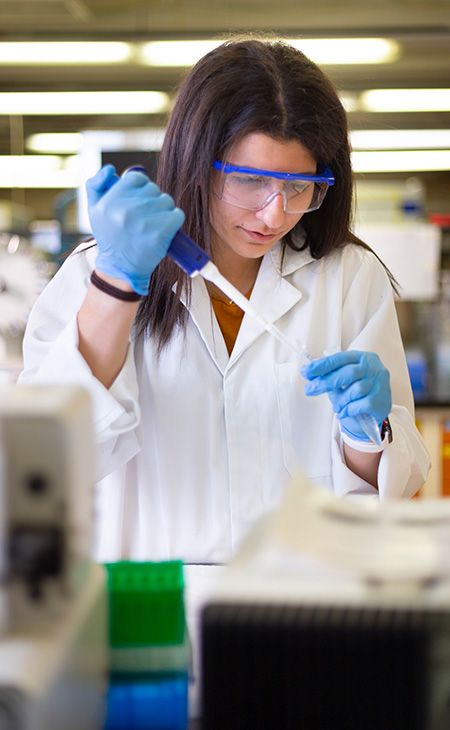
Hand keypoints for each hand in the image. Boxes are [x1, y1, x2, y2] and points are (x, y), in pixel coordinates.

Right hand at [86, 165, 184, 294]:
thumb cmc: (110, 237)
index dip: (140, 187)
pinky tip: (165, 229)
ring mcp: (144, 222)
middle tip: (145, 215)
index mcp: (109, 202)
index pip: (136, 178)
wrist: (120, 268)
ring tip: (154, 223)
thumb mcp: (94, 210)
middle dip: (152, 199)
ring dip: (164, 210)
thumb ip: (96, 185)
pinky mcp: (160, 234)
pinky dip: (174, 220)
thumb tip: (110, 169)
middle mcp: (125, 210)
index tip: (138, 199)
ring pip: (166, 200)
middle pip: (153, 188)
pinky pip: (177, 214)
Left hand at [301, 350, 390, 440]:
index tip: (307, 371)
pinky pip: (361, 404)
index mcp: (362, 358)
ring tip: (336, 407)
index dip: (322, 365)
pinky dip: (349, 409)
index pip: (340, 358)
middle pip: (348, 373)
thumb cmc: (355, 392)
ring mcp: (380, 384)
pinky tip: (344, 412)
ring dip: (341, 400)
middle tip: (310, 389)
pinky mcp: (382, 400)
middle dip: (326, 382)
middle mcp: (373, 368)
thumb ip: (330, 376)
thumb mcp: (343, 381)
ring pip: (356, 390)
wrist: (373, 412)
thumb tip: (309, 373)